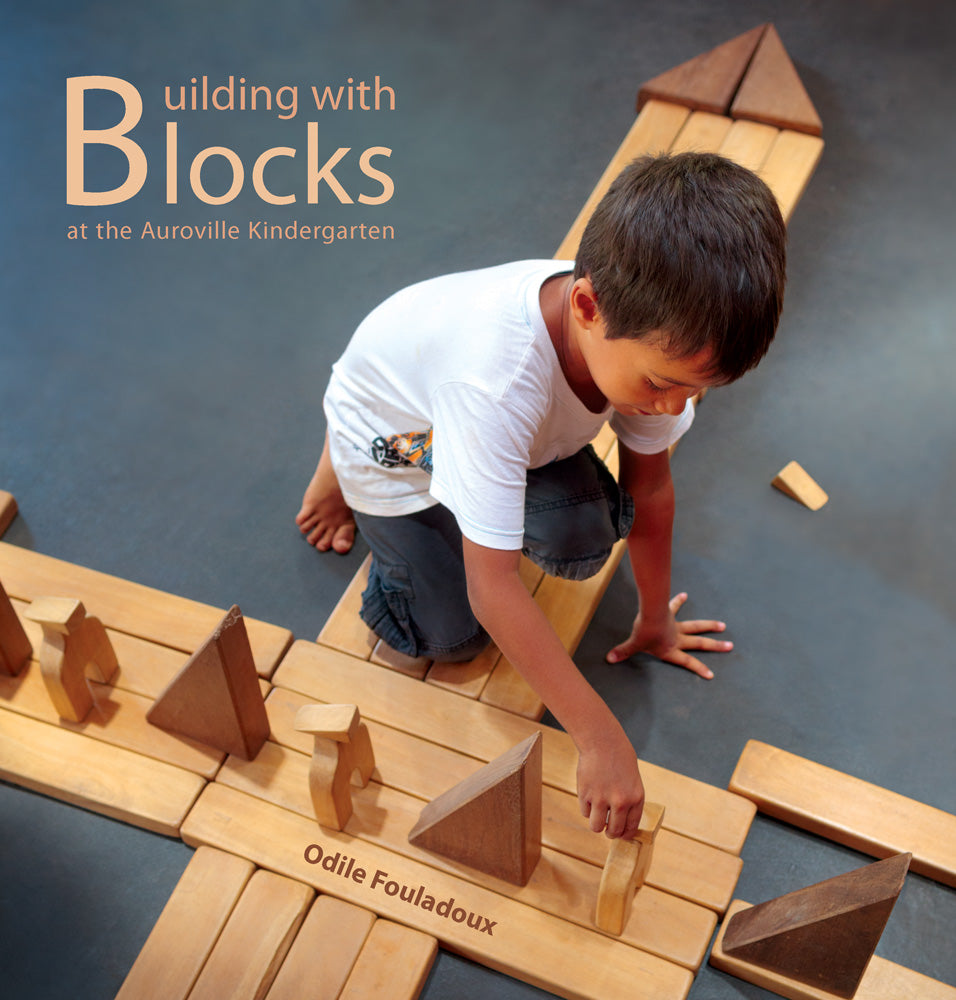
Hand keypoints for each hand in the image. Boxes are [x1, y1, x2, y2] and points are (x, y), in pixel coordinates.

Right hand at [576, 729, 644, 838]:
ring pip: (596, 827)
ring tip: (597, 814)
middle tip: (607, 829)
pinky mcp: (586, 794)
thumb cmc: (619, 757)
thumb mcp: (632, 780)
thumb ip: (629, 800)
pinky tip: (590, 796)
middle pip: (614, 831)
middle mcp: (620, 801)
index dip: (625, 834)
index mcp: (636, 798)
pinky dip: (587, 808)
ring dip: (597, 824)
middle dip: (610, 833)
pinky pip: (585, 812)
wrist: (602, 741)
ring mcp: (601, 799)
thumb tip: (620, 823)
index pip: (631, 827)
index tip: (621, 834)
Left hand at [605, 592, 731, 679]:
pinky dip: (678, 601)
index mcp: (671, 650)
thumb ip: (623, 652)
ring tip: (723, 626)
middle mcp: (678, 639)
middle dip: (715, 646)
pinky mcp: (670, 614)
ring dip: (709, 625)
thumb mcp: (634, 645)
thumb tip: (609, 659)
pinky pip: (674, 607)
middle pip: (700, 643)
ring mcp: (676, 626)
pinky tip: (684, 594)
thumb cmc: (644, 633)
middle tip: (730, 646)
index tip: (711, 675)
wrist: (649, 615)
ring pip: (696, 626)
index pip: (687, 662)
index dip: (699, 669)